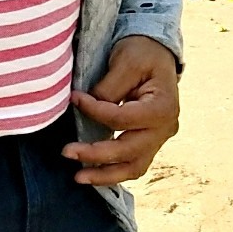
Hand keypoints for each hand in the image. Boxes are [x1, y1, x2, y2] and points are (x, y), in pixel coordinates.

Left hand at [65, 36, 179, 185]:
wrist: (157, 55)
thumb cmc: (142, 54)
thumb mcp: (126, 62)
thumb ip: (109, 88)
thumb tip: (87, 108)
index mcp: (163, 106)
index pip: (122, 118)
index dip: (94, 111)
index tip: (74, 98)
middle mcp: (166, 128)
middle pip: (128, 150)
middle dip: (95, 154)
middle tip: (66, 152)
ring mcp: (160, 139)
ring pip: (134, 168)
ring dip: (105, 175)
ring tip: (78, 178)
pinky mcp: (150, 144)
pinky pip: (133, 165)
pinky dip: (113, 172)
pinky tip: (92, 175)